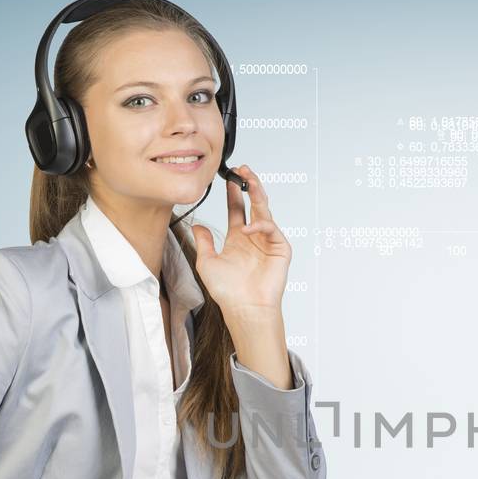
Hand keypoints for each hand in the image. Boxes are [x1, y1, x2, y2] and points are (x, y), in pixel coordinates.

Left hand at [190, 165, 290, 316]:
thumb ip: (203, 242)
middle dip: (249, 185)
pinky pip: (271, 229)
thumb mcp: (207, 262)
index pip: (237, 208)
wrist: (244, 308)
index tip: (228, 177)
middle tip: (243, 170)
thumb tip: (197, 225)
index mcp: (238, 238)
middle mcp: (253, 237)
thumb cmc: (227, 291)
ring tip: (250, 181)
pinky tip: (247, 228)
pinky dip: (260, 225)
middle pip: (254, 204)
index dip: (233, 192)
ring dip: (258, 194)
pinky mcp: (280, 249)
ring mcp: (268, 242)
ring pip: (265, 211)